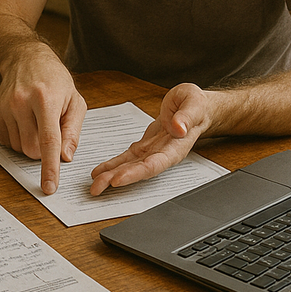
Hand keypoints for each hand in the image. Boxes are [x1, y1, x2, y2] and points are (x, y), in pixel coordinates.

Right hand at [0, 47, 86, 194]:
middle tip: (50, 131)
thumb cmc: (54, 80)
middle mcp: (21, 103)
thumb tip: (66, 157)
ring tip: (36, 121)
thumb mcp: (75, 100)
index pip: (48, 141)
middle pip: (32, 150)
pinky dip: (18, 138)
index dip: (49, 167)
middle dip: (43, 150)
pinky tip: (23, 121)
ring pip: (19, 149)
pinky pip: (7, 143)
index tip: (49, 187)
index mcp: (46, 99)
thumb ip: (73, 130)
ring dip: (30, 143)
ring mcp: (4, 108)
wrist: (25, 59)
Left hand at [89, 83, 208, 194]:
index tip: (117, 179)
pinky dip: (112, 165)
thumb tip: (178, 127)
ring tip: (94, 184)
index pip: (154, 164)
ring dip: (111, 176)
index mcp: (175, 147)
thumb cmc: (196, 105)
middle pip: (138, 170)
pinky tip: (99, 171)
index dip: (135, 173)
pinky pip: (126, 158)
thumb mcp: (194, 104)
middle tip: (97, 187)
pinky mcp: (144, 146)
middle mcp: (162, 154)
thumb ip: (186, 117)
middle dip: (116, 179)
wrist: (195, 108)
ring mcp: (152, 152)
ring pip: (129, 167)